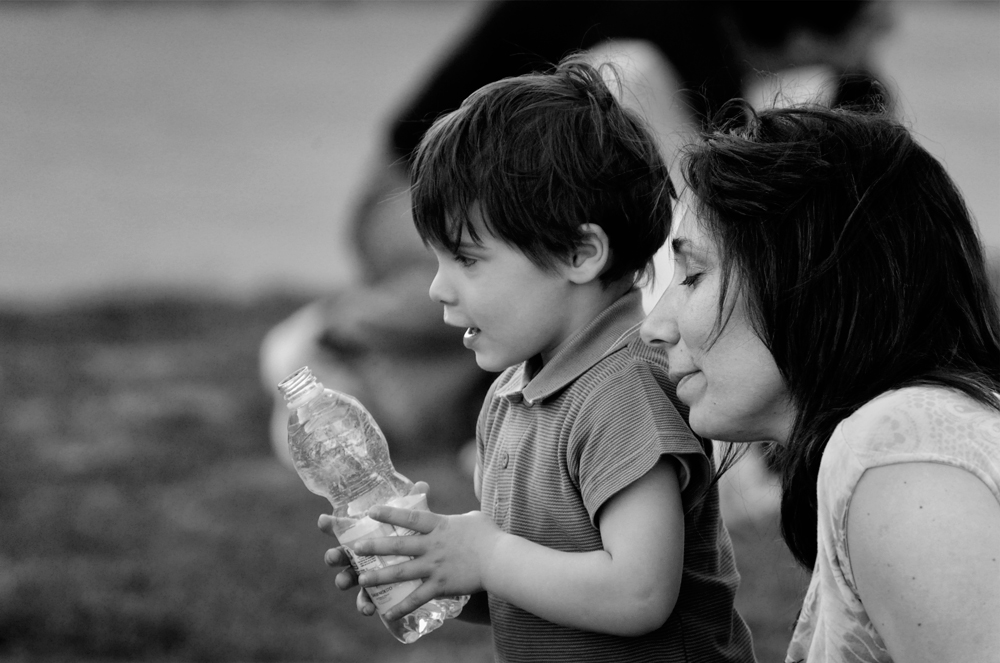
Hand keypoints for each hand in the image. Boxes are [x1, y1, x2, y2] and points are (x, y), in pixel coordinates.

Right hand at [317, 481, 430, 617]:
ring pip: (347, 579)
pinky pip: (364, 602)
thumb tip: (422, 484)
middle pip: (338, 555)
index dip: (330, 524)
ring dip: (343, 580)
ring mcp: (363, 575)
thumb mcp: (414, 522)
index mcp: (363, 535)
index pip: (342, 528)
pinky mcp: (373, 594)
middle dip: (333, 555)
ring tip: (344, 582)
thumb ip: (415, 505)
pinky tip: (369, 609)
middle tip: (333, 555)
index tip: (323, 520)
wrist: (420, 565)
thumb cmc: (409, 539)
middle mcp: (358, 556)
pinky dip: (364, 605)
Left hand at [352, 507, 501, 621]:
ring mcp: (435, 566)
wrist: (501, 559)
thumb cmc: (490, 536)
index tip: (370, 511)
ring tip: (361, 580)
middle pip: (398, 544)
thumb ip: (459, 519)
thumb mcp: (472, 519)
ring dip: (380, 576)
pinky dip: (402, 607)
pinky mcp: (441, 585)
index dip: (389, 513)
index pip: (409, 516)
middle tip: (355, 548)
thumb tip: (462, 518)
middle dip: (374, 546)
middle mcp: (432, 545)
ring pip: (401, 571)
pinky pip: (417, 598)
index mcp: (438, 525)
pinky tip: (387, 614)